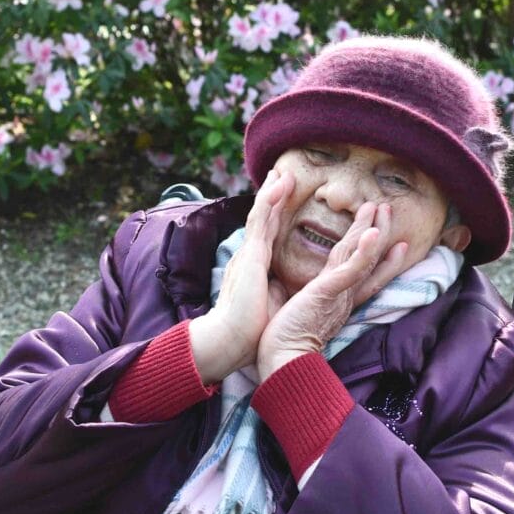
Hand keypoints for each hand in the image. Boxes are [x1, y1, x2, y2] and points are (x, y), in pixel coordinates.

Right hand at [190, 168, 294, 383]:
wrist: (230, 342)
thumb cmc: (249, 331)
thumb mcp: (268, 303)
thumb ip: (274, 290)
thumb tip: (283, 288)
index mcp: (254, 268)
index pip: (267, 234)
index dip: (274, 214)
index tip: (281, 196)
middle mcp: (249, 256)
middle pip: (263, 218)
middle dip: (272, 195)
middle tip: (282, 174)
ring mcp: (248, 254)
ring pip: (261, 214)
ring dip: (272, 191)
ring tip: (283, 172)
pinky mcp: (250, 256)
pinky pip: (261, 222)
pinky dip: (269, 201)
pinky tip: (279, 185)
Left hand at [256, 201, 408, 380]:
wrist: (282, 361)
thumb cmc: (287, 340)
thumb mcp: (304, 312)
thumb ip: (312, 300)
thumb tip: (307, 296)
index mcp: (338, 300)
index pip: (363, 272)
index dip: (380, 256)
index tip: (395, 242)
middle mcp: (344, 296)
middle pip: (368, 259)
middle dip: (379, 233)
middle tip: (387, 209)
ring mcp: (339, 294)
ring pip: (362, 257)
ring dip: (373, 230)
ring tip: (381, 207)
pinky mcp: (328, 293)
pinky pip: (351, 269)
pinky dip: (364, 252)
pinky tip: (371, 233)